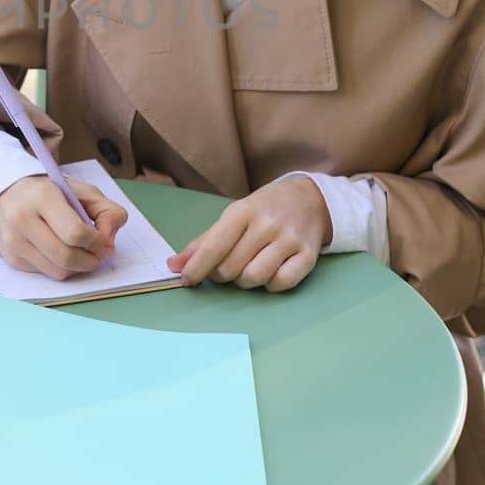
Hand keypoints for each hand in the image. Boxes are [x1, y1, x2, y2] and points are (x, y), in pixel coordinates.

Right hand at [0, 176, 128, 279]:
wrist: (7, 195)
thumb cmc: (50, 193)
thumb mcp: (82, 191)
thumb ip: (106, 211)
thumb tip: (109, 244)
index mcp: (42, 196)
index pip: (75, 232)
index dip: (96, 242)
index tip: (102, 241)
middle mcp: (23, 218)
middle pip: (66, 256)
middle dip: (89, 260)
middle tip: (96, 255)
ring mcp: (14, 240)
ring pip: (57, 271)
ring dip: (77, 268)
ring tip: (82, 254)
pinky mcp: (11, 258)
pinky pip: (46, 273)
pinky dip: (60, 268)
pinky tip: (61, 253)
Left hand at [167, 174, 332, 291]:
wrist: (310, 199)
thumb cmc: (265, 209)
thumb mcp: (233, 215)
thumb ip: (204, 242)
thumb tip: (174, 265)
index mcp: (243, 211)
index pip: (213, 247)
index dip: (196, 268)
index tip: (186, 280)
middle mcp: (266, 224)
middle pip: (231, 268)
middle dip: (221, 275)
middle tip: (224, 268)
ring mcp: (289, 240)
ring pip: (254, 277)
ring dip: (245, 282)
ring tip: (247, 269)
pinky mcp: (308, 255)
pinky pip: (282, 283)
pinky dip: (271, 285)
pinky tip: (270, 273)